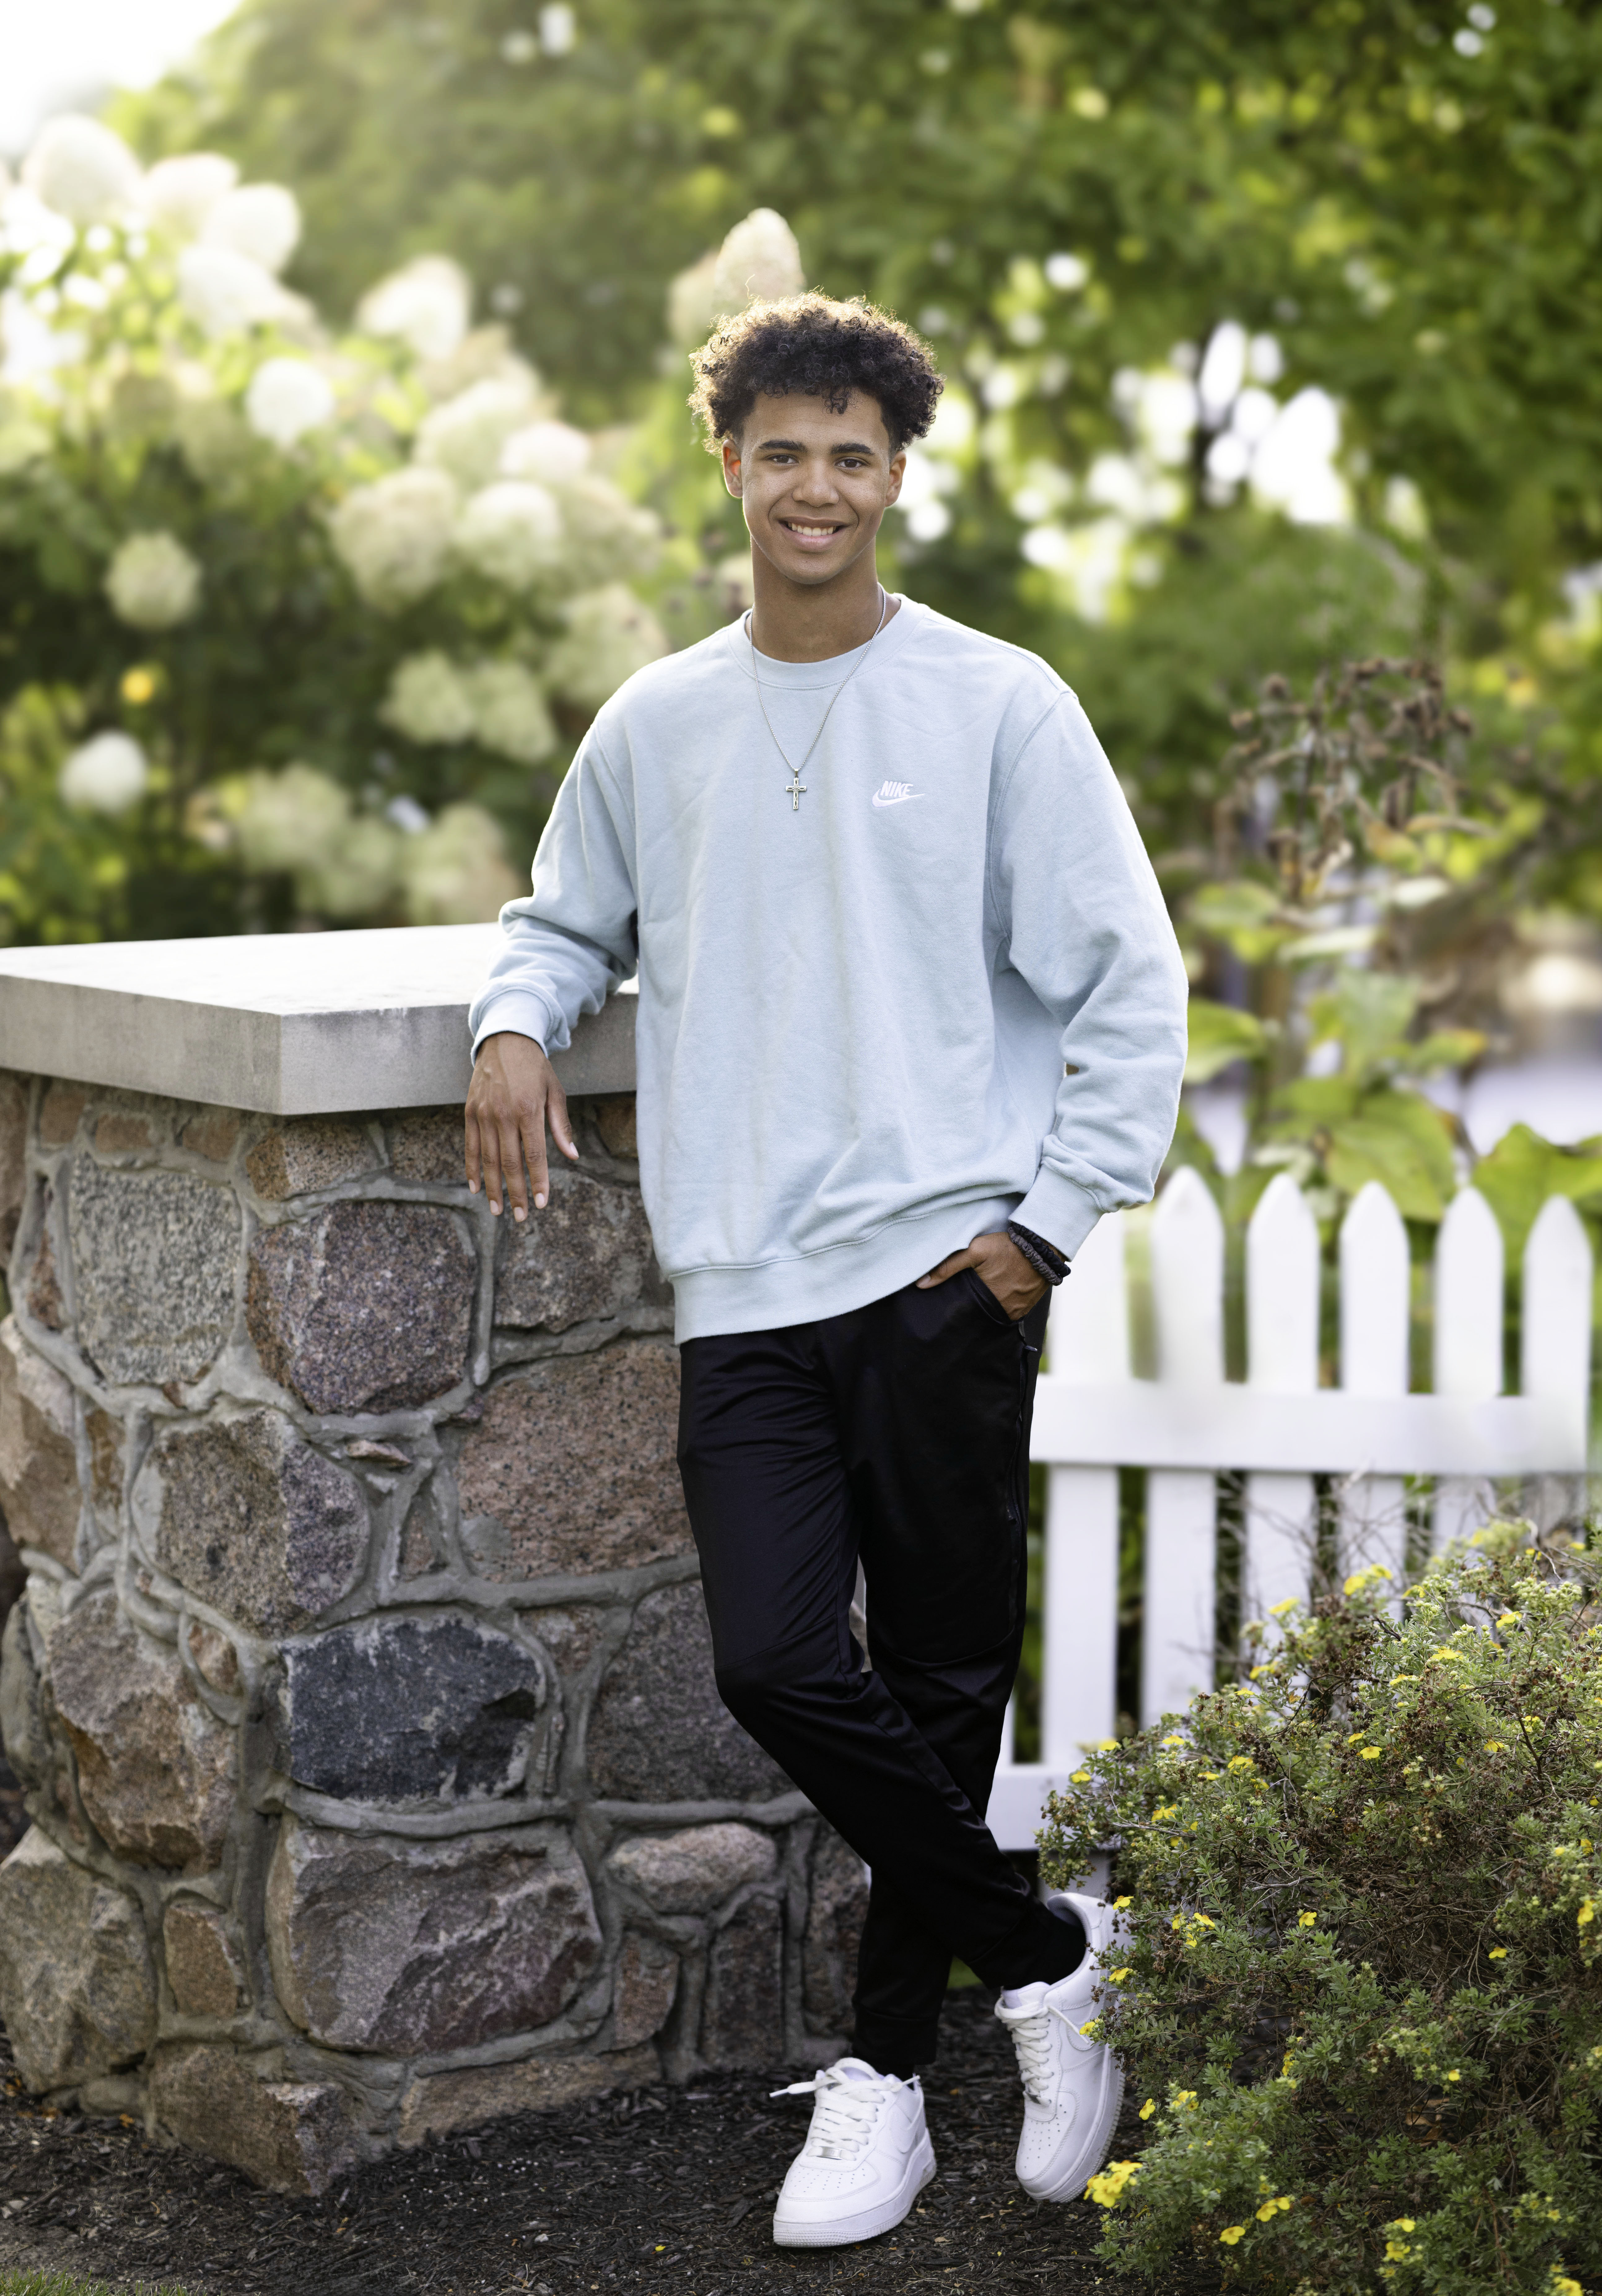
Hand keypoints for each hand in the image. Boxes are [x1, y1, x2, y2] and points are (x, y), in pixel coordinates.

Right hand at [464, 1031, 576, 1218]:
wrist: (505, 1039)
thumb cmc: (535, 1068)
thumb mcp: (555, 1091)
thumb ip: (560, 1125)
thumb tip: (573, 1155)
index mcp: (529, 1110)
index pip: (535, 1155)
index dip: (539, 1181)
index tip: (543, 1203)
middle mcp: (504, 1114)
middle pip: (511, 1163)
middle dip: (516, 1193)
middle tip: (521, 1216)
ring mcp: (484, 1114)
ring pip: (489, 1159)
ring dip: (494, 1187)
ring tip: (498, 1210)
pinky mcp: (470, 1112)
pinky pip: (470, 1146)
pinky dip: (472, 1169)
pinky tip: (477, 1188)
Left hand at [916, 1230, 1046, 1319]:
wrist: (1044, 1246)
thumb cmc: (1008, 1247)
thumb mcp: (975, 1251)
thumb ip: (948, 1266)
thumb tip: (921, 1283)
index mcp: (988, 1301)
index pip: (965, 1314)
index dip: (957, 1311)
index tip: (948, 1308)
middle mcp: (1003, 1312)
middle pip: (979, 1316)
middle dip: (971, 1310)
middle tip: (965, 1300)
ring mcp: (1017, 1311)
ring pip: (995, 1314)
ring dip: (988, 1307)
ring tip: (982, 1295)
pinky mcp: (1027, 1306)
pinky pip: (1010, 1311)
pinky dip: (1002, 1304)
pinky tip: (998, 1293)